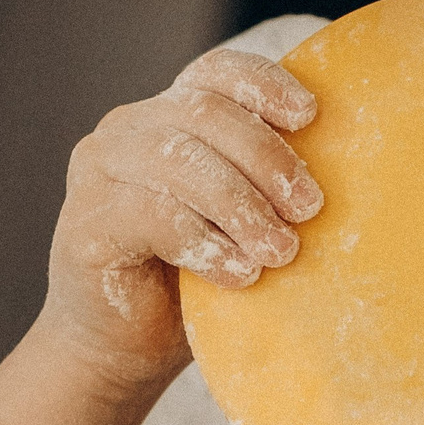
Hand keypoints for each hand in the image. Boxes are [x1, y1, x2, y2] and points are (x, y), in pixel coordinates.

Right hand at [36, 47, 323, 399]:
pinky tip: (241, 275)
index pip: (215, 75)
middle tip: (310, 208)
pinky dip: (207, 245)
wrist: (122, 350)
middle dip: (268, 159)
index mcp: (167, 118)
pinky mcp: (86, 224)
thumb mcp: (237, 227)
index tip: (310, 116)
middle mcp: (126, 131)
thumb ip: (265, 192)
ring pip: (179, 163)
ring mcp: (99, 173)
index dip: (263, 85)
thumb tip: (337, 183)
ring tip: (281, 251)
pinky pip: (154, 218)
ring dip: (242, 206)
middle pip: (205, 114)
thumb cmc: (191, 286)